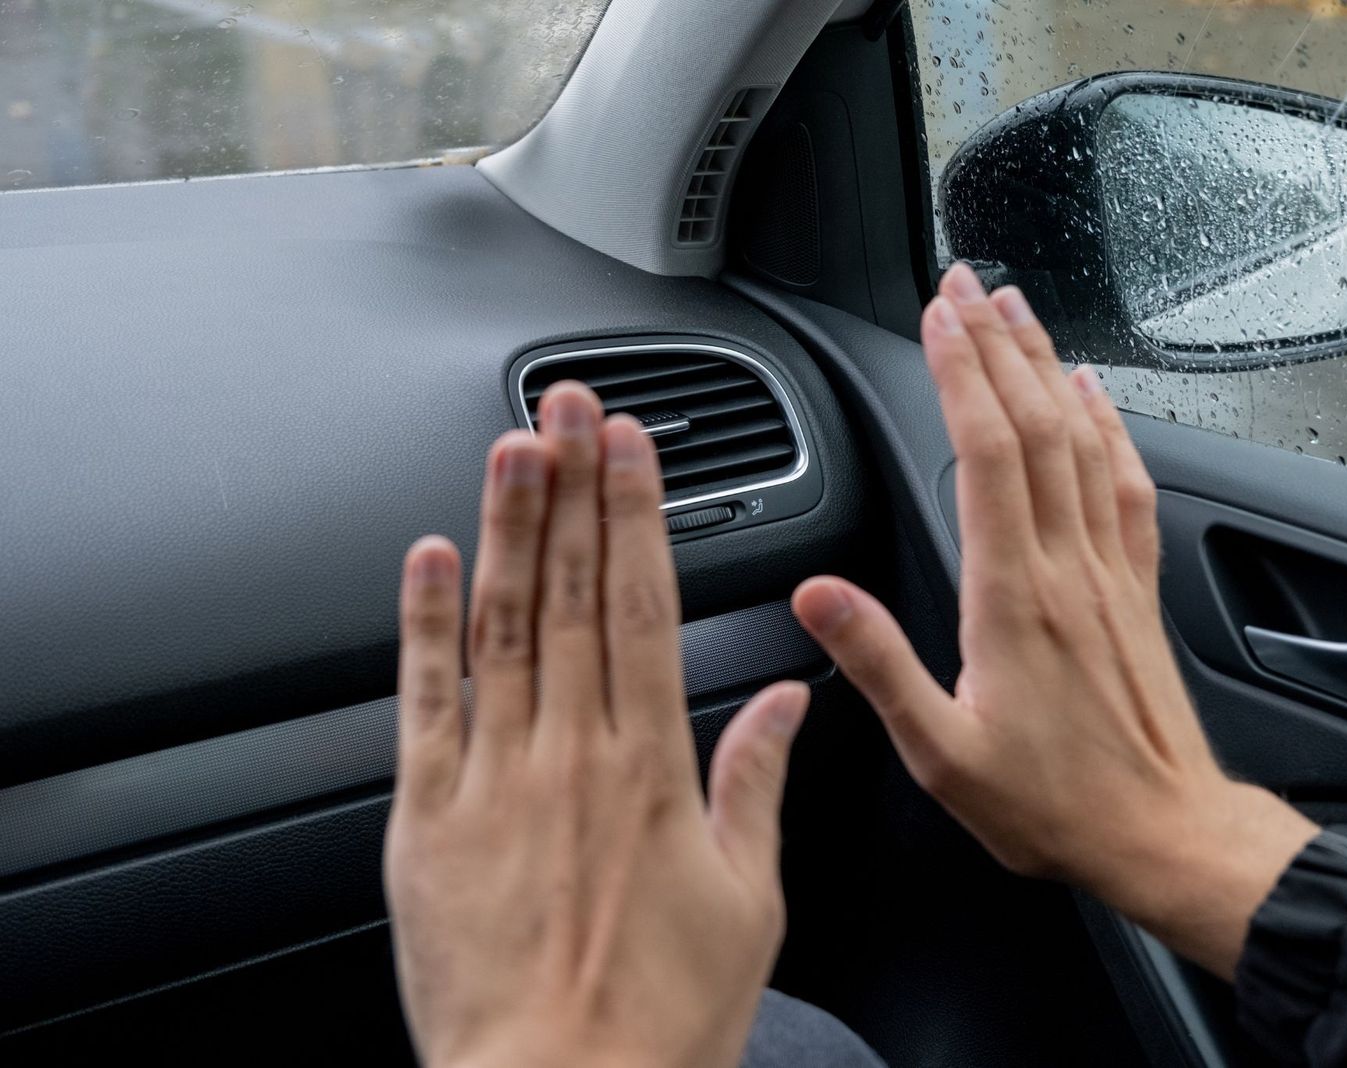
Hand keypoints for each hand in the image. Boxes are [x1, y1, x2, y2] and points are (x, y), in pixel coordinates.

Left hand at [384, 384, 808, 1067]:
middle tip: (570, 405)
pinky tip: (430, 557)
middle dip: (573, 487)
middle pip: (572, 592)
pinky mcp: (426, 820)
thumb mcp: (749, 902)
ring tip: (511, 444)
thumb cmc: (656, 1016)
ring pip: (500, 625)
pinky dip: (423, 624)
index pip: (644, 605)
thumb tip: (784, 698)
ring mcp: (492, 781)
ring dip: (507, 527)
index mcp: (651, 768)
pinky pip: (421, 702)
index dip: (636, 514)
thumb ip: (757, 782)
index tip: (632, 446)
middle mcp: (570, 755)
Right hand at [791, 264, 1316, 977]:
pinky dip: (1109, 428)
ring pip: (1081, 440)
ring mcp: (1108, 571)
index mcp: (1014, 596)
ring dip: (1048, 367)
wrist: (1163, 832)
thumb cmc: (1053, 803)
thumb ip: (879, 664)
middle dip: (998, 344)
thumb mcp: (941, 751)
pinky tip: (1096, 397)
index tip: (938, 318)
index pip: (986, 454)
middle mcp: (1068, 566)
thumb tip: (818, 597)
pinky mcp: (1135, 588)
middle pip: (1035, 425)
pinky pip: (1125, 485)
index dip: (961, 375)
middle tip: (968, 284)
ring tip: (1019, 311)